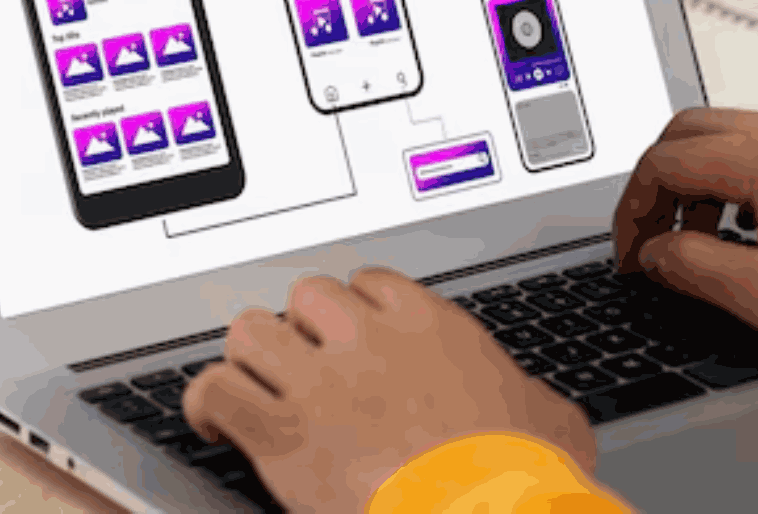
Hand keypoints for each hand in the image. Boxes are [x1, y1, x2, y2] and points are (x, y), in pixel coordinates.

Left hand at [184, 269, 593, 511]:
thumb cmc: (523, 476)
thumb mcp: (551, 421)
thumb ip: (533, 399)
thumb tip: (545, 408)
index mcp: (429, 328)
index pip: (369, 282)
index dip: (355, 309)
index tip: (353, 335)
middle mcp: (367, 341)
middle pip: (304, 296)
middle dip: (302, 329)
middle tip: (307, 365)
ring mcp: (319, 383)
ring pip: (252, 330)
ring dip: (251, 358)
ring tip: (257, 384)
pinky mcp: (282, 433)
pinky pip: (217, 391)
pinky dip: (206, 403)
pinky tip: (214, 420)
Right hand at [616, 108, 757, 356]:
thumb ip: (695, 269)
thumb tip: (655, 254)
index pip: (658, 164)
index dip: (630, 213)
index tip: (632, 254)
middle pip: (684, 133)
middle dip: (655, 186)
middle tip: (653, 237)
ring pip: (727, 136)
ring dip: (698, 183)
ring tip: (706, 241)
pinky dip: (740, 178)